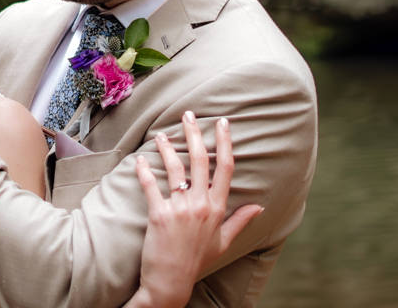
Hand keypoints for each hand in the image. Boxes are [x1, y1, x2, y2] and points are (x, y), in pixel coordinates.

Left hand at [132, 113, 263, 307]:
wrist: (171, 283)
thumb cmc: (196, 261)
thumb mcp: (223, 242)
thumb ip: (240, 221)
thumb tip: (258, 206)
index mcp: (218, 208)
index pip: (225, 168)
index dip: (225, 142)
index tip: (222, 123)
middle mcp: (202, 205)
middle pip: (200, 160)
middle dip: (194, 133)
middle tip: (188, 115)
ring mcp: (180, 209)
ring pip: (175, 168)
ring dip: (167, 147)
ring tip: (160, 134)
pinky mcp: (159, 215)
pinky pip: (151, 185)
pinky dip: (144, 170)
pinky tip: (139, 159)